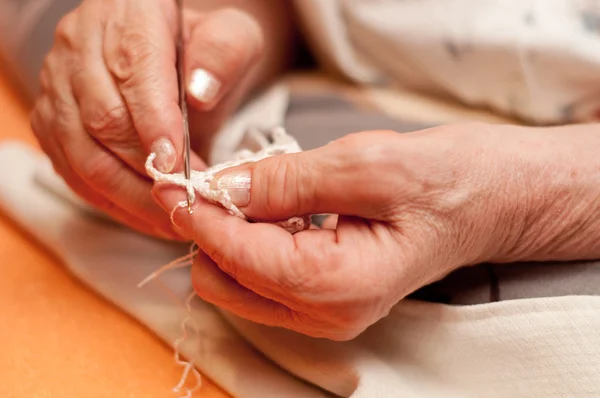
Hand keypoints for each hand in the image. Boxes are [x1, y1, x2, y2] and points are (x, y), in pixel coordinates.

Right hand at [30, 0, 263, 238]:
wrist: (175, 54)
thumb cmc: (205, 50)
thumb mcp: (234, 37)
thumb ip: (225, 53)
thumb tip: (200, 90)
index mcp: (128, 14)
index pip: (134, 72)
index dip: (155, 124)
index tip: (181, 165)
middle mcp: (82, 44)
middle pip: (103, 120)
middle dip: (148, 172)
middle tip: (189, 201)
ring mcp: (59, 84)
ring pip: (83, 154)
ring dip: (130, 197)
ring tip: (173, 220)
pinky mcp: (52, 121)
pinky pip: (72, 171)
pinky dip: (110, 202)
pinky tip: (147, 218)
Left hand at [153, 125, 530, 339]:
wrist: (488, 200)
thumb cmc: (445, 181)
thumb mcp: (366, 164)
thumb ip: (287, 180)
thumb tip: (222, 187)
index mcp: (338, 284)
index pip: (238, 255)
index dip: (198, 215)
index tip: (172, 180)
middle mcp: (327, 313)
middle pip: (227, 281)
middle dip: (207, 230)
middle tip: (210, 179)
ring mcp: (325, 311)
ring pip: (239, 283)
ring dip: (226, 235)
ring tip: (242, 187)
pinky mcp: (325, 297)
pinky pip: (264, 277)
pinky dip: (249, 241)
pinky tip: (266, 205)